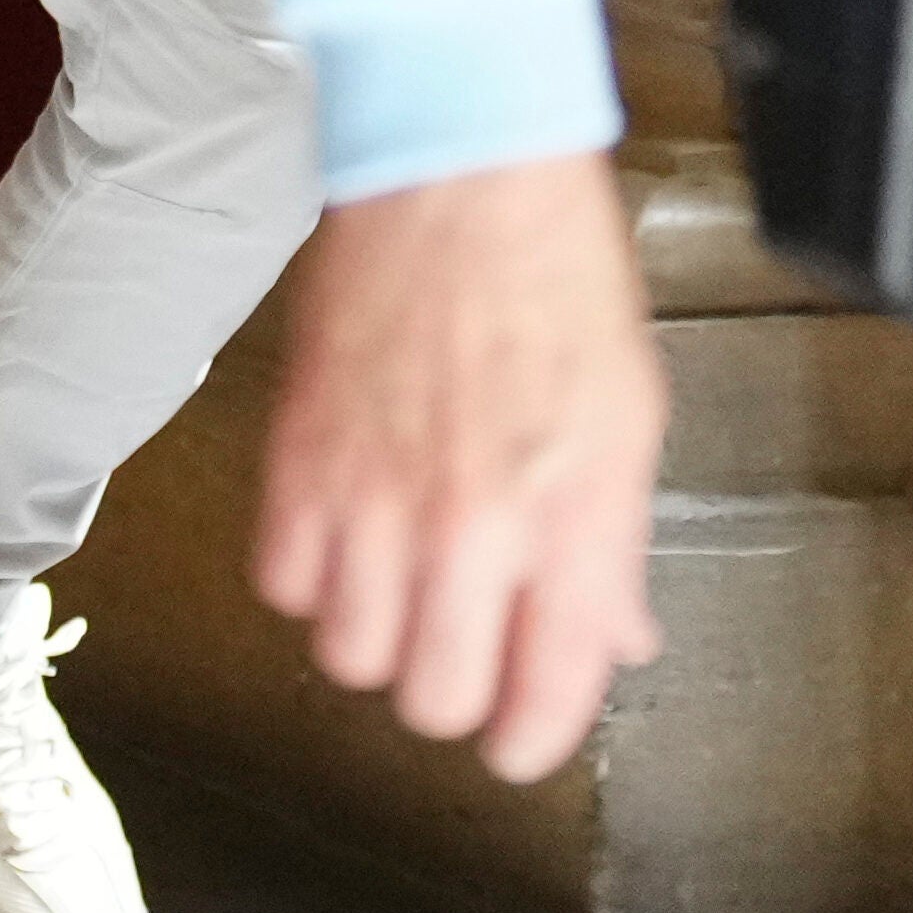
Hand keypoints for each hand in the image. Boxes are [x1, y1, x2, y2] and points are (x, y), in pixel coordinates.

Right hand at [253, 150, 667, 778]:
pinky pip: (283, 585)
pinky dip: (311, 579)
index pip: (544, 701)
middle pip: (436, 701)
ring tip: (400, 586)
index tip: (523, 733)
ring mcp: (376, 496)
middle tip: (463, 647)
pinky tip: (345, 538)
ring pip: (351, 659)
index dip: (531, 740)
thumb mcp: (629, 415)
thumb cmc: (554, 273)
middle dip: (455, 691)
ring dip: (378, 638)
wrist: (456, 172)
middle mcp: (472, 526)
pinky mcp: (299, 457)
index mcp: (572, 519)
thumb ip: (613, 545)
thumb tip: (613, 634)